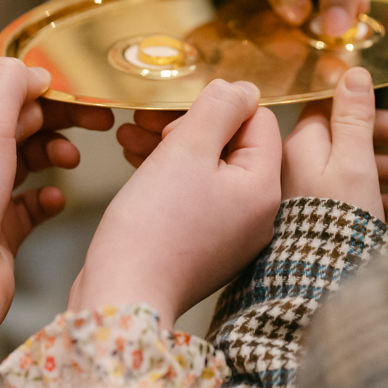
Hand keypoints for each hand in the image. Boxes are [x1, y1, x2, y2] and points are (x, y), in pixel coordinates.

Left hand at [0, 57, 113, 374]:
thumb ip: (8, 87)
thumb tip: (34, 71)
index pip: (0, 92)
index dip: (41, 87)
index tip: (79, 90)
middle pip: (20, 124)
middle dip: (58, 119)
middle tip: (98, 120)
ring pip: (30, 161)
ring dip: (55, 154)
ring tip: (71, 159)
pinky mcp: (1, 232)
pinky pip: (34, 205)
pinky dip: (50, 197)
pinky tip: (57, 199)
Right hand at [70, 79, 281, 326]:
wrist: (123, 298)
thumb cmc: (153, 227)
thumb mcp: (186, 150)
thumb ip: (218, 110)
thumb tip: (242, 89)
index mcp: (263, 189)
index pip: (259, 121)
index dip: (219, 109)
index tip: (178, 119)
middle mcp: (257, 214)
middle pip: (235, 145)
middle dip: (191, 127)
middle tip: (151, 126)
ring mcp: (231, 234)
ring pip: (209, 170)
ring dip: (173, 146)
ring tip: (131, 136)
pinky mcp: (203, 246)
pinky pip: (195, 196)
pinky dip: (169, 176)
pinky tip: (135, 162)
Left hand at [282, 67, 387, 222]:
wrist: (322, 286)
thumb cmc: (338, 221)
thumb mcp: (354, 161)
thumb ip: (355, 116)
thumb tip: (351, 70)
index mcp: (305, 144)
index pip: (340, 107)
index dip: (379, 107)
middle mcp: (306, 165)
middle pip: (358, 137)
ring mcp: (317, 194)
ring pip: (364, 169)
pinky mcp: (329, 220)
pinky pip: (362, 200)